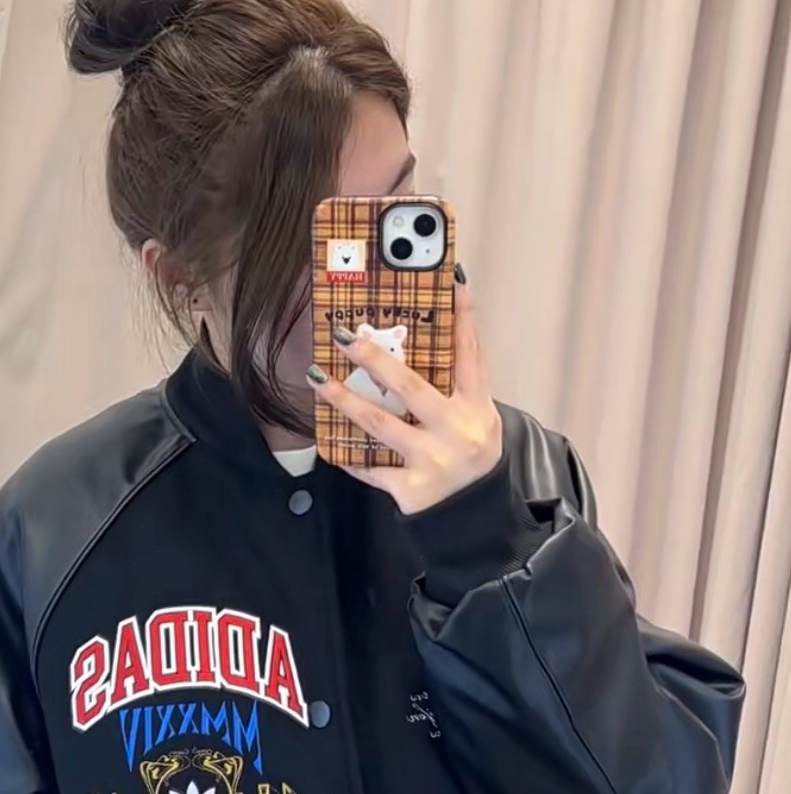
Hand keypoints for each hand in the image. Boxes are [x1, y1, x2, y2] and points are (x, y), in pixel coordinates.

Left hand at [309, 276, 502, 513]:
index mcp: (476, 406)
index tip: (452, 279)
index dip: (462, 315)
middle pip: (411, 386)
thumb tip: (416, 340)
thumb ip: (452, 385)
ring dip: (344, 399)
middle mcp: (457, 430)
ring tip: (317, 378)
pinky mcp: (411, 489)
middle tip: (345, 335)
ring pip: (380, 424)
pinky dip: (348, 454)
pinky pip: (371, 467)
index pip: (470, 352)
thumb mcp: (475, 417)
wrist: (476, 514)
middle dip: (374, 358)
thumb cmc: (468, 454)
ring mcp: (433, 460)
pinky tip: (326, 440)